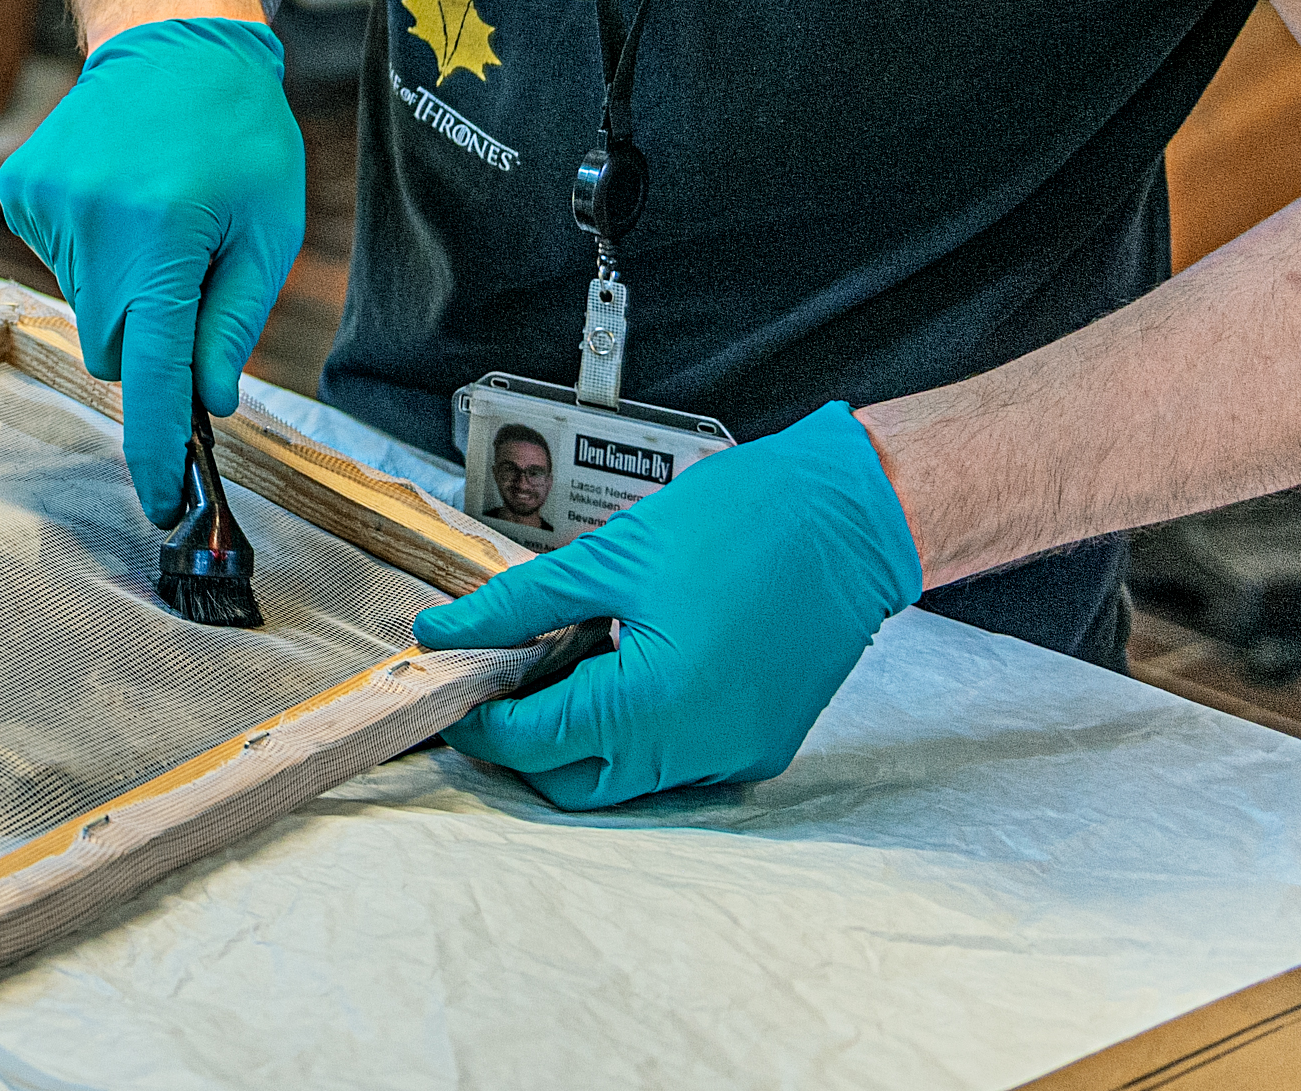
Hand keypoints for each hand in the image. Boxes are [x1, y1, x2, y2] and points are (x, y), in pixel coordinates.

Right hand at [0, 15, 305, 524]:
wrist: (173, 39)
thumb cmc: (238, 132)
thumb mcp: (266, 231)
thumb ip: (232, 322)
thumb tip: (208, 401)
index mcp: (160, 238)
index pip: (154, 374)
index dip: (158, 448)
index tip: (160, 501)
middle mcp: (93, 225)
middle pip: (115, 350)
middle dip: (153, 340)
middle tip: (190, 281)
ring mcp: (47, 208)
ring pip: (87, 311)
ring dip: (125, 291)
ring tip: (159, 219)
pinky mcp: (22, 195)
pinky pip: (61, 267)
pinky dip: (95, 256)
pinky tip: (122, 202)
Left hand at [411, 402, 921, 808]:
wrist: (853, 519)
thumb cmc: (743, 523)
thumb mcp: (611, 556)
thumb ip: (518, 603)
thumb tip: (447, 630)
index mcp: (653, 703)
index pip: (534, 743)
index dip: (480, 719)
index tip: (449, 683)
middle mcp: (697, 749)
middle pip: (574, 782)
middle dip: (522, 744)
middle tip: (495, 678)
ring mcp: (734, 755)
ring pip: (626, 781)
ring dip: (580, 739)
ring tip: (560, 662)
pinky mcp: (759, 746)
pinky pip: (675, 765)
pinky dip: (635, 734)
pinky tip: (622, 669)